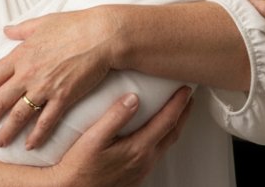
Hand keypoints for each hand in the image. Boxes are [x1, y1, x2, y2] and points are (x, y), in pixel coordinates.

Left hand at [0, 8, 119, 149]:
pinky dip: (37, 135)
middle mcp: (28, 73)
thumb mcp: (43, 22)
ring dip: (7, 131)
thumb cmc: (75, 24)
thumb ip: (22, 29)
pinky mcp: (63, 97)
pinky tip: (31, 145)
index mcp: (21, 55)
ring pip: (19, 115)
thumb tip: (6, 30)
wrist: (101, 35)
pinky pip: (46, 121)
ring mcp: (45, 87)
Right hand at [49, 88, 192, 186]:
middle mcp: (144, 161)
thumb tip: (133, 98)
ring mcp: (141, 170)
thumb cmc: (78, 168)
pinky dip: (161, 138)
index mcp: (138, 149)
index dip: (178, 103)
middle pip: (172, 133)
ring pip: (165, 144)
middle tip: (187, 98)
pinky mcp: (135, 176)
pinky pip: (155, 153)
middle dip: (183, 114)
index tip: (185, 90)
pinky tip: (153, 133)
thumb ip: (115, 117)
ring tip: (174, 112)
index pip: (167, 121)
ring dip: (172, 126)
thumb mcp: (93, 138)